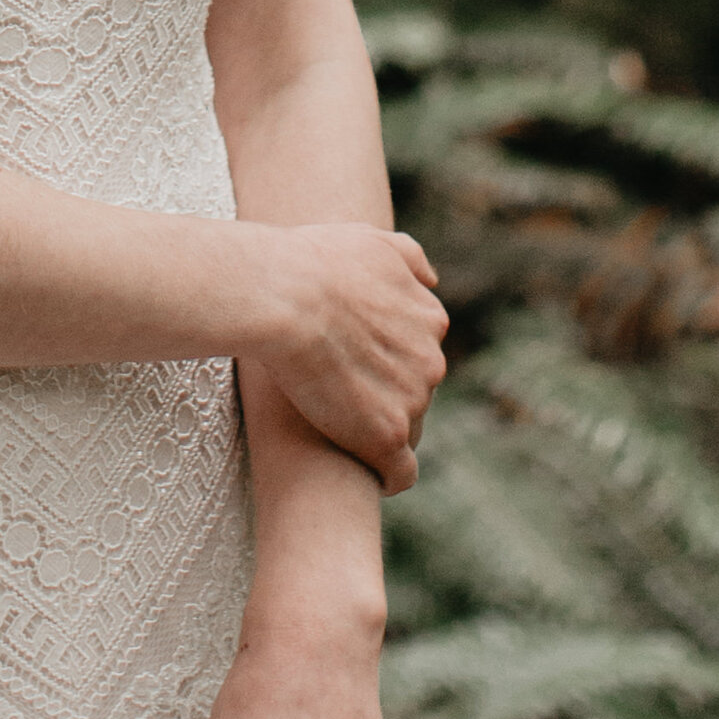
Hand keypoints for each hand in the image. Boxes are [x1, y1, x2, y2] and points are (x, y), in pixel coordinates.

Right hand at [241, 224, 445, 491]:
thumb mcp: (372, 241)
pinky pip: (400, 473)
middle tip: (339, 397)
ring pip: (407, 429)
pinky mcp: (386, 438)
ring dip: (379, 431)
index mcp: (429, 319)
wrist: (286, 299)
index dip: (387, 361)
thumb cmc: (314, 262)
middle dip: (386, 395)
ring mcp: (412, 401)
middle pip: (416, 391)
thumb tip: (432, 281)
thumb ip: (409, 259)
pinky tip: (370, 477)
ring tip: (340, 435)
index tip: (356, 366)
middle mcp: (431, 362)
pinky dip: (387, 477)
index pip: (419, 352)